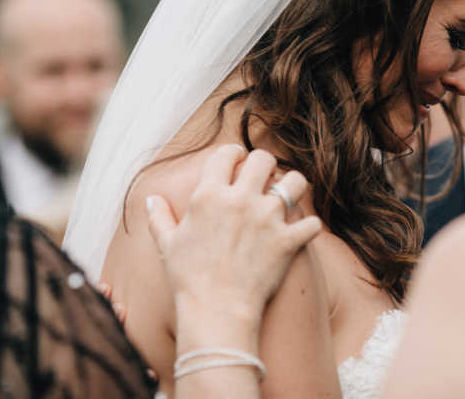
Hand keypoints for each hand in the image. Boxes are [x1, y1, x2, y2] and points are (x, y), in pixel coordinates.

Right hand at [147, 145, 321, 328]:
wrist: (215, 311)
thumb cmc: (188, 279)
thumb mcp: (167, 244)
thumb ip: (159, 217)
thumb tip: (153, 199)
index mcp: (209, 196)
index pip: (226, 154)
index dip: (234, 154)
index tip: (238, 160)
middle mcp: (240, 200)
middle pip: (264, 159)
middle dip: (265, 165)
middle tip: (264, 178)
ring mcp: (267, 219)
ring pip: (295, 182)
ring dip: (293, 186)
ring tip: (289, 195)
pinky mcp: (288, 240)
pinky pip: (312, 222)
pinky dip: (309, 227)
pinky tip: (302, 231)